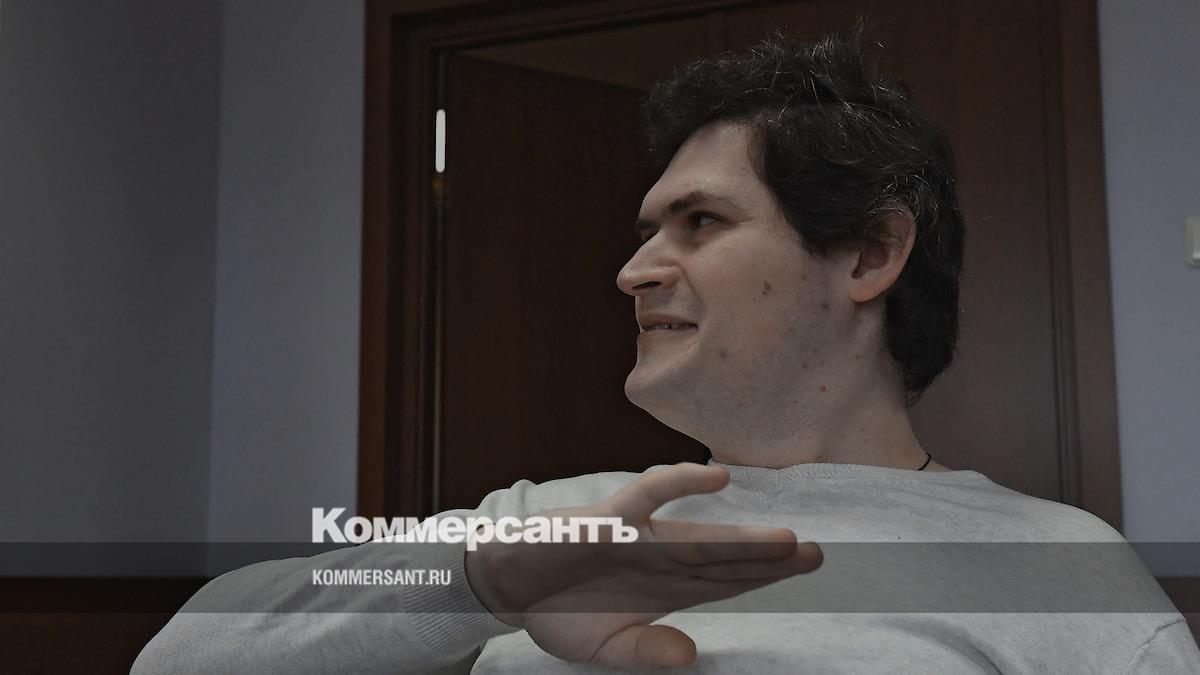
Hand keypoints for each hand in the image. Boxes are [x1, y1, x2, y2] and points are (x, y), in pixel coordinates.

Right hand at [464, 462, 822, 668]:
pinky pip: (651, 495)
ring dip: (742, 537)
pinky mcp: (611, 518)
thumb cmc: (556, 613)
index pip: (725, 583)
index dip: (764, 577)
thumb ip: (646, 652)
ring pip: (700, 536)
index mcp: (664, 591)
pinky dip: (681, 484)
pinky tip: (716, 478)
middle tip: (817, 554)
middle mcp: (660, 560)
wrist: (507, 586)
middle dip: (769, 558)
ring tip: (785, 539)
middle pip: (725, 560)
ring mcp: (639, 537)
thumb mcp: (603, 649)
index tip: (804, 570)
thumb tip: (690, 653)